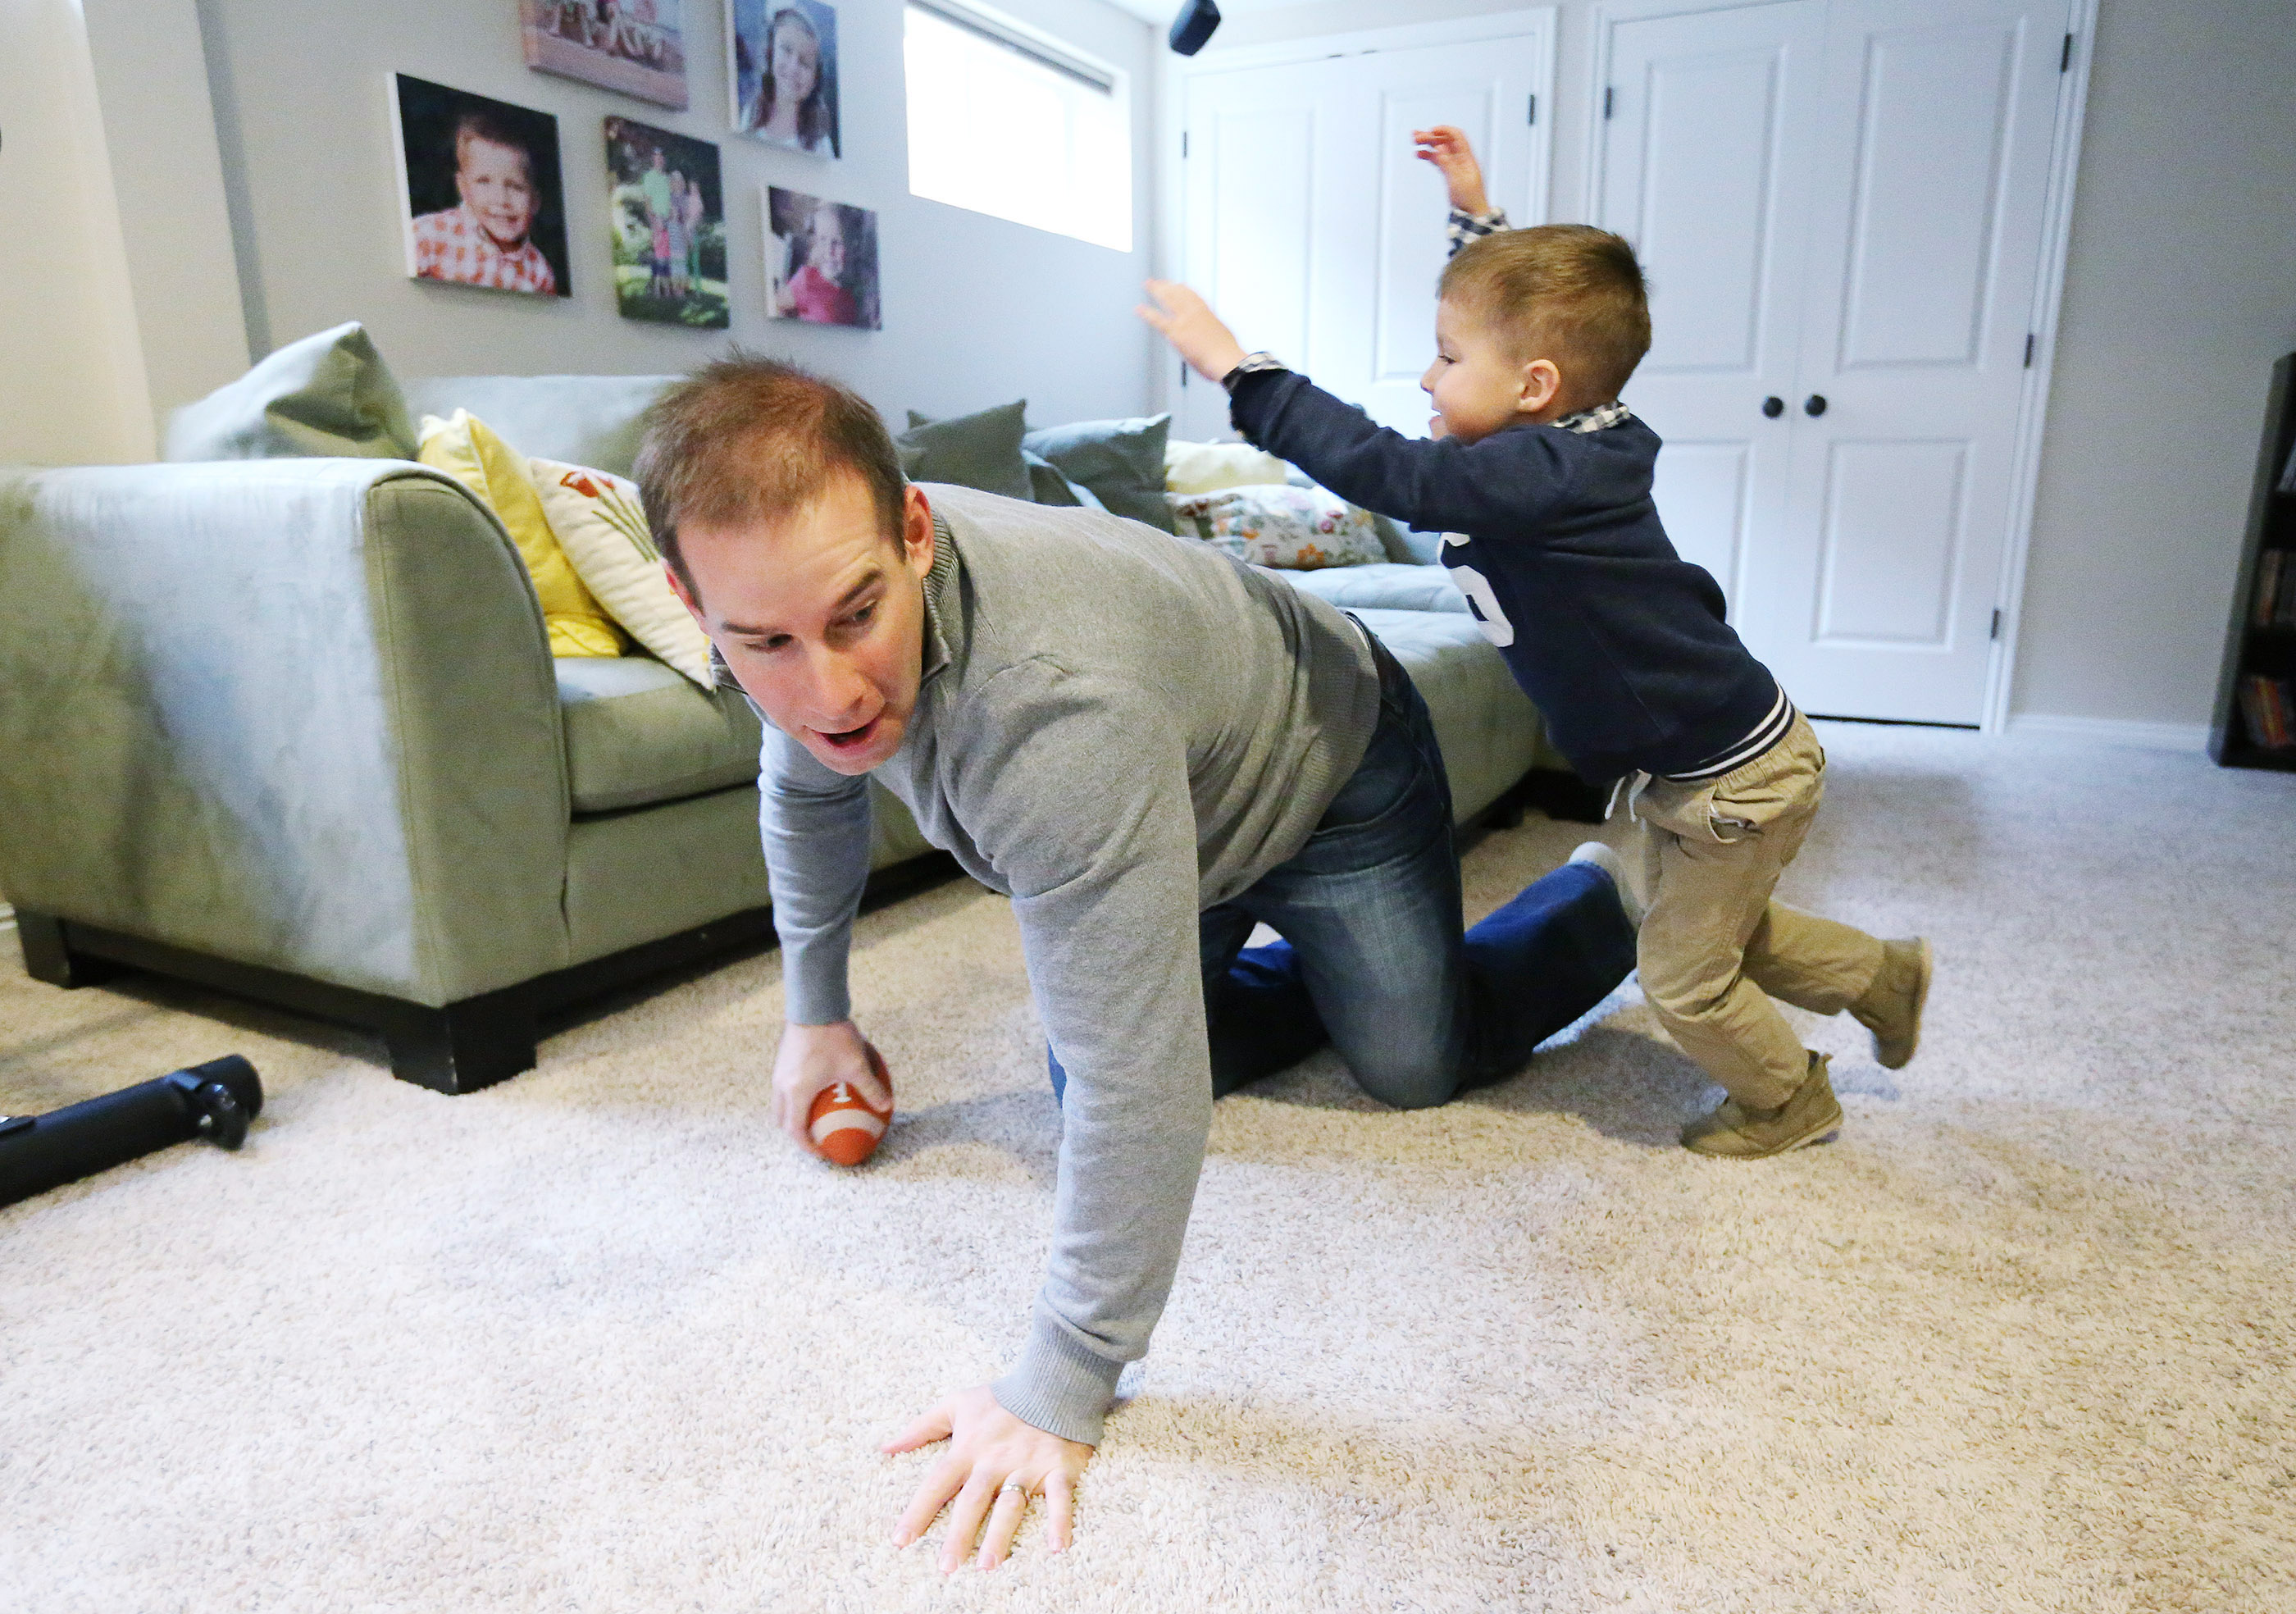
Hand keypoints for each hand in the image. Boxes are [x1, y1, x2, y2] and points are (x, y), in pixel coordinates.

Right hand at [771, 1020, 891, 1148]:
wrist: (813, 1005)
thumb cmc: (834, 1036)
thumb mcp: (857, 1064)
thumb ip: (871, 1087)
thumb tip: (886, 1106)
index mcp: (796, 1092)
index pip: (796, 1130)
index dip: (807, 1146)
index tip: (821, 1152)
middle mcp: (782, 1085)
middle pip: (783, 1120)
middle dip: (797, 1133)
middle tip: (815, 1137)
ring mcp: (778, 1072)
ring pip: (780, 1103)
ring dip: (793, 1115)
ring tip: (813, 1117)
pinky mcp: (781, 1060)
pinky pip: (784, 1087)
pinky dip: (794, 1097)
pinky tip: (815, 1088)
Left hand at [886, 1385, 1092, 1569]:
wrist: (1052, 1378)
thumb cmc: (1001, 1397)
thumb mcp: (957, 1404)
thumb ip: (921, 1427)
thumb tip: (886, 1448)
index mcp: (969, 1448)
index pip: (938, 1483)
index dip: (918, 1511)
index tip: (901, 1541)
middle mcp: (995, 1460)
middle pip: (973, 1500)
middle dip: (959, 1534)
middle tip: (947, 1567)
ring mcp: (1027, 1464)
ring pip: (1011, 1504)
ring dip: (1000, 1534)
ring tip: (988, 1564)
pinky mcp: (1058, 1467)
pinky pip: (1060, 1497)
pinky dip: (1060, 1521)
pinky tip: (1056, 1547)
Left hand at [1136, 280, 1248, 384]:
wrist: (1226, 359)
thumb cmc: (1227, 353)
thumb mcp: (1223, 334)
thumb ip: (1212, 330)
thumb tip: (1211, 333)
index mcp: (1206, 313)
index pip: (1192, 295)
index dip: (1182, 289)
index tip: (1176, 285)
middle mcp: (1195, 312)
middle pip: (1178, 293)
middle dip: (1167, 286)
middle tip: (1158, 281)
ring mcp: (1184, 320)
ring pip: (1168, 299)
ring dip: (1157, 290)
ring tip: (1148, 284)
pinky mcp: (1176, 332)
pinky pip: (1158, 320)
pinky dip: (1147, 313)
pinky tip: (1139, 309)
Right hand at [1413, 124, 1489, 215]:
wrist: (1472, 213)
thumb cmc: (1469, 198)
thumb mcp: (1457, 180)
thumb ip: (1447, 163)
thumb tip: (1440, 147)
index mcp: (1466, 157)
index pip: (1456, 136)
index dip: (1444, 130)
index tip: (1431, 131)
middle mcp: (1460, 158)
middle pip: (1445, 141)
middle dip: (1431, 136)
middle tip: (1416, 136)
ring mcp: (1454, 164)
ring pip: (1439, 149)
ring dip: (1427, 143)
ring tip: (1414, 140)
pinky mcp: (1448, 172)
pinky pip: (1437, 160)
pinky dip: (1428, 155)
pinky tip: (1419, 154)